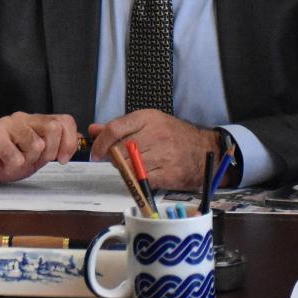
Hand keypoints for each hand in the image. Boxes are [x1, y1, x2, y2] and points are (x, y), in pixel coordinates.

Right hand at [0, 112, 79, 182]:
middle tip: (35, 162)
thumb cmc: (0, 160)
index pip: (64, 121)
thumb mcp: (33, 158)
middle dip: (50, 153)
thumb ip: (52, 149)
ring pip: (36, 145)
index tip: (63, 159)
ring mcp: (7, 125)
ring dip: (27, 161)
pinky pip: (16, 156)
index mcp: (34, 122)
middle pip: (53, 129)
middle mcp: (22, 119)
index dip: (69, 141)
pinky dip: (11, 166)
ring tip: (13, 161)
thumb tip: (76, 143)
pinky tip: (1, 162)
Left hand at [88, 110, 217, 190]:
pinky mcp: (168, 173)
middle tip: (117, 159)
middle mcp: (155, 134)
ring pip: (129, 166)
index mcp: (147, 118)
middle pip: (119, 150)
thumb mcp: (148, 123)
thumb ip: (119, 127)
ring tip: (131, 166)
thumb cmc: (173, 135)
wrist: (204, 149)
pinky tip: (143, 174)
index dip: (100, 143)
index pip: (114, 129)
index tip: (95, 152)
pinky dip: (138, 179)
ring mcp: (163, 154)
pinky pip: (142, 179)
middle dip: (113, 158)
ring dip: (124, 169)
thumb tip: (93, 130)